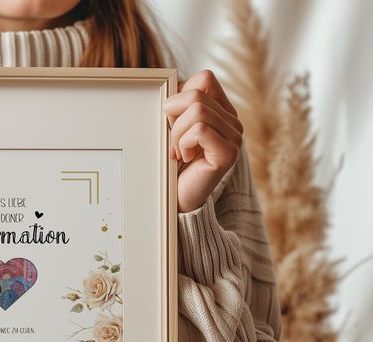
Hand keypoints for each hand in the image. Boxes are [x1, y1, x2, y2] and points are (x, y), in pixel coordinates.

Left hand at [163, 70, 242, 212]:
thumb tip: (169, 87)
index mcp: (222, 111)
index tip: (172, 121)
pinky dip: (183, 143)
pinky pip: (200, 130)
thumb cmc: (172, 163)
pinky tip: (183, 158)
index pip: (205, 78)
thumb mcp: (172, 128)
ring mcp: (234, 138)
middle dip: (173, 116)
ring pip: (198, 110)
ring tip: (177, 151)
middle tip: (171, 141)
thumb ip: (177, 106)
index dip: (180, 95)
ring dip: (176, 133)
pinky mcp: (228, 154)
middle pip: (197, 93)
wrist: (176, 199)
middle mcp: (233, 122)